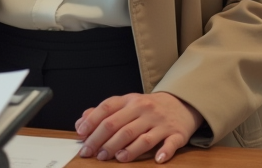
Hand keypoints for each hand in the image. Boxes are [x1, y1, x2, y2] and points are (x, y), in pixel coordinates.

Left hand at [75, 92, 202, 162]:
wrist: (181, 103)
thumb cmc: (147, 108)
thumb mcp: (126, 104)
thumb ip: (103, 113)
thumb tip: (81, 124)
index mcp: (130, 100)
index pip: (107, 109)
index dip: (92, 122)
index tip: (81, 135)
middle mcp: (144, 109)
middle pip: (120, 126)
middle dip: (104, 142)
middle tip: (94, 154)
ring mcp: (161, 122)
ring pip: (142, 137)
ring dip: (127, 150)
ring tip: (116, 158)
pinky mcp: (176, 133)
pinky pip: (170, 144)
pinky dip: (164, 152)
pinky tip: (157, 159)